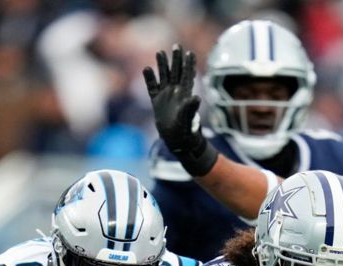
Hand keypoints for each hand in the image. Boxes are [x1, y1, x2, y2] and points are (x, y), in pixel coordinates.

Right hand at [143, 46, 218, 176]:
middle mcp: (176, 93)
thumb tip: (196, 98)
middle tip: (176, 46)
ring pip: (164, 77)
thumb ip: (190, 108)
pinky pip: (152, 88)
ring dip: (162, 66)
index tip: (190, 52)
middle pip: (176, 72)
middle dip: (176, 60)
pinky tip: (146, 69)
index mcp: (185, 95)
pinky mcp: (157, 102)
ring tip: (160, 52)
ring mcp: (166, 96)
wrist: (177, 142)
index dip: (188, 65)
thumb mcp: (188, 120)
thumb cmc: (185, 132)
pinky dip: (149, 79)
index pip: (187, 76)